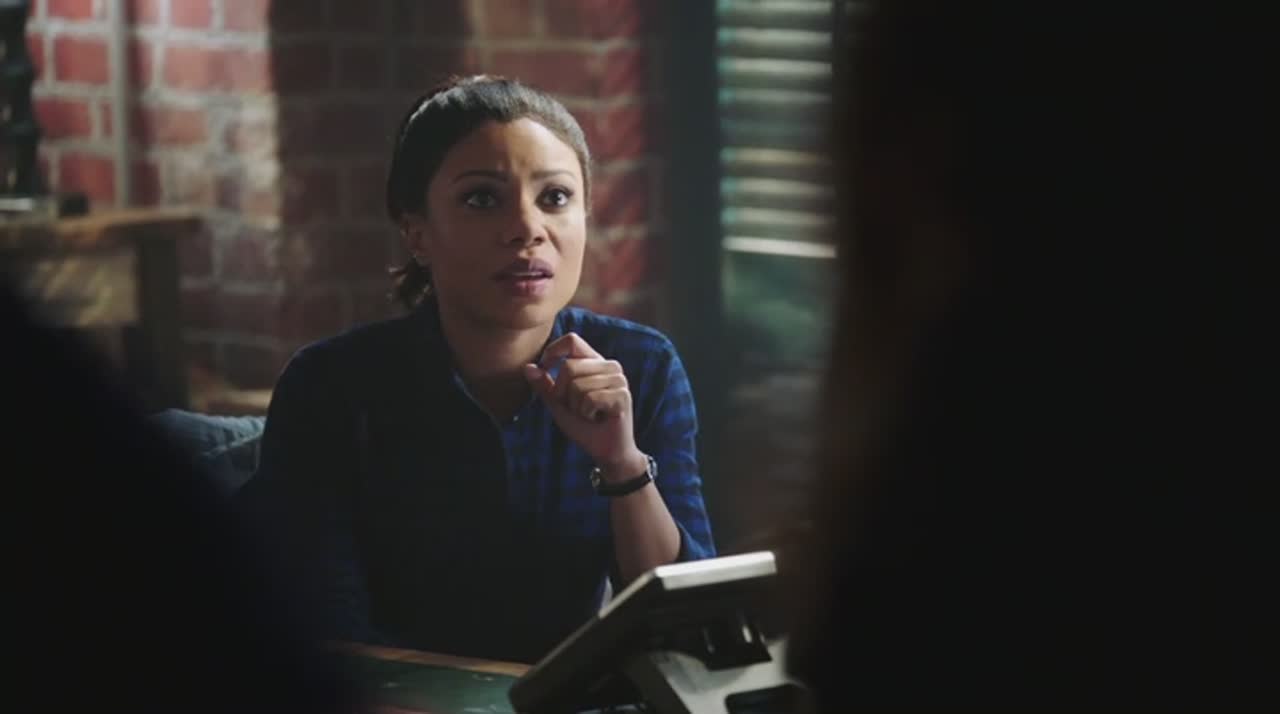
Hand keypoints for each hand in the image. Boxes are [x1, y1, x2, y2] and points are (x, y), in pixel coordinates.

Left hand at [523, 333, 646, 479]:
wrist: (606, 451)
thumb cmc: (584, 426)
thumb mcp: (558, 404)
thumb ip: (545, 386)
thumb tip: (527, 367)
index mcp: (593, 362)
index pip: (571, 340)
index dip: (553, 352)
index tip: (545, 369)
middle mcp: (608, 366)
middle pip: (569, 367)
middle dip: (562, 393)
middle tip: (576, 408)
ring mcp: (618, 379)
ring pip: (578, 385)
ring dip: (576, 407)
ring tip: (589, 414)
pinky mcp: (623, 394)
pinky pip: (590, 399)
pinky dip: (587, 414)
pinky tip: (598, 418)